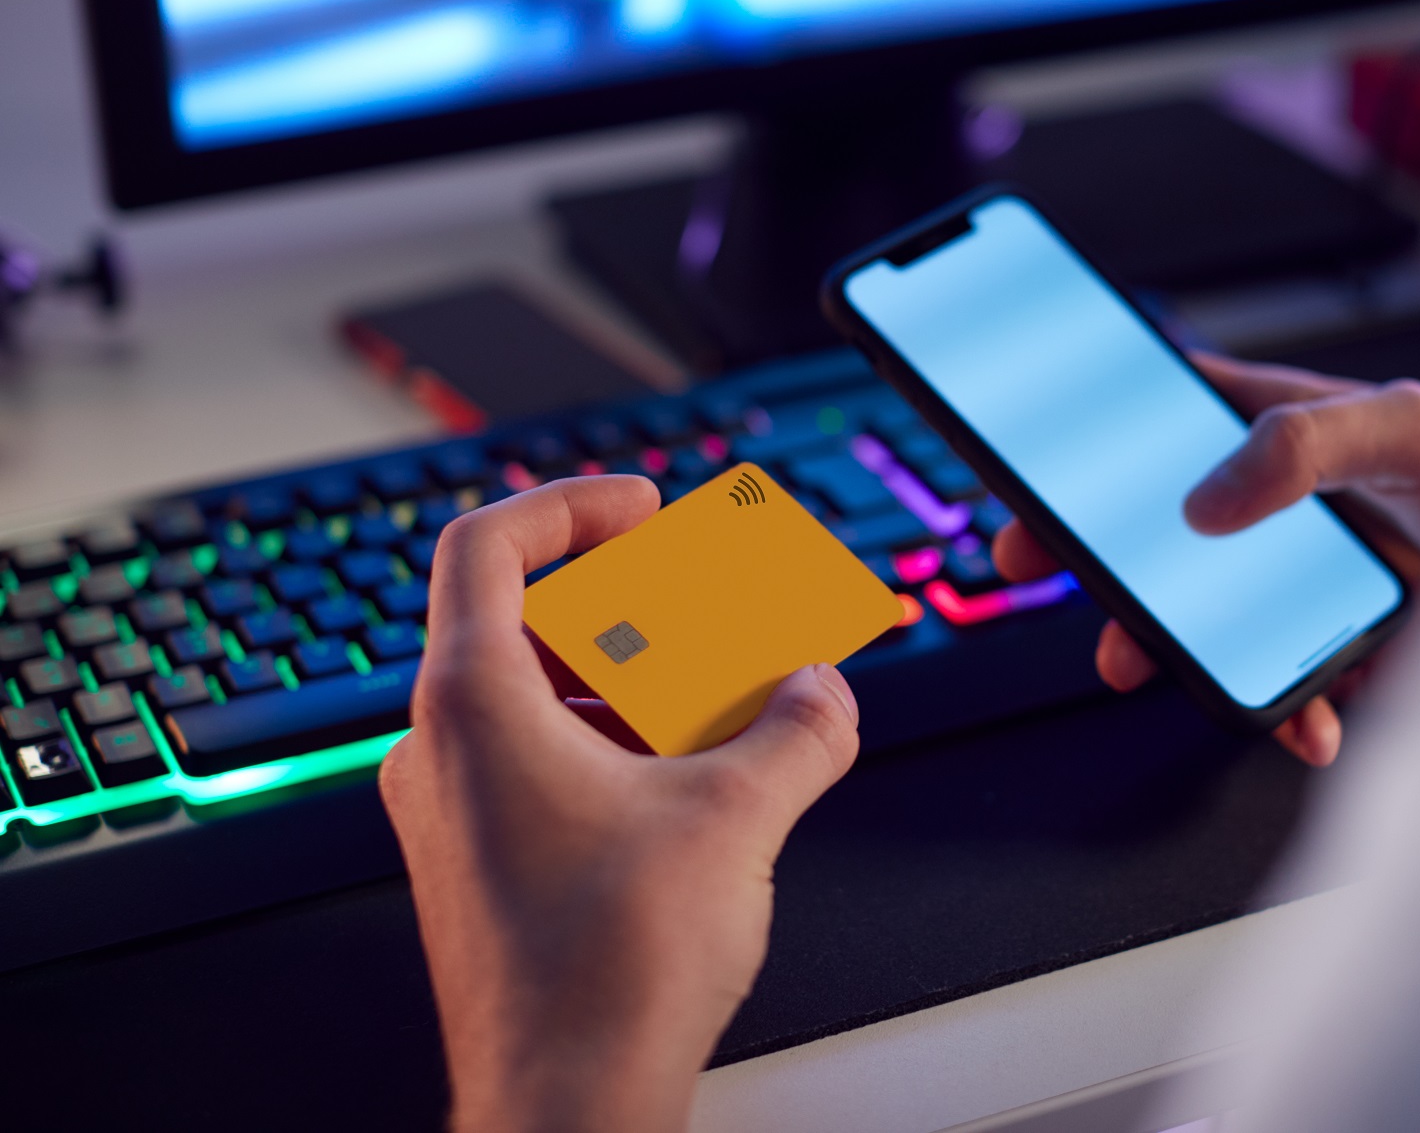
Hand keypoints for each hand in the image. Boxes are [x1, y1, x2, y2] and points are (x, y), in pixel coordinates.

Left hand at [378, 476, 860, 1132]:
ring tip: (723, 696)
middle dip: (632, 605)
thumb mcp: (736, 818)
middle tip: (707, 605)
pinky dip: (616, 743)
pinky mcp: (479, 864)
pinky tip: (695, 777)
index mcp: (473, 707)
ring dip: (634, 681)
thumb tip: (823, 693)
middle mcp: (440, 751)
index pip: (486, 545)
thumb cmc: (606, 974)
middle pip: (525, 621)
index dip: (570, 504)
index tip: (642, 510)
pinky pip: (541, 762)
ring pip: (539, 699)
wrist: (565, 1104)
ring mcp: (452, 811)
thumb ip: (799, 731)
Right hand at [994, 353, 1419, 767]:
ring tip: (1149, 662)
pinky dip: (1279, 718)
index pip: (1177, 413)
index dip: (1099, 430)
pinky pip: (1284, 694)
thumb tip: (1205, 499)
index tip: (1033, 455)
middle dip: (1099, 551)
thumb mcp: (1418, 427)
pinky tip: (1306, 725)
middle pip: (1168, 527)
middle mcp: (1302, 508)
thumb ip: (1308, 441)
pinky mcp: (1351, 661)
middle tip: (1037, 561)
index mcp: (1304, 428)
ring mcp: (1318, 588)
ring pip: (1211, 619)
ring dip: (1172, 647)